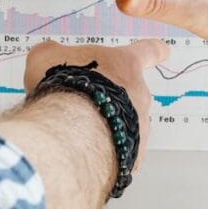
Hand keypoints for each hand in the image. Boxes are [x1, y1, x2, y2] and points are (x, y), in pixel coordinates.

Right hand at [0, 39, 167, 208]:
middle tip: (82, 105)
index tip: (161, 50)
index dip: (153, 50)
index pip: (149, 51)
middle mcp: (140, 95)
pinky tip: (81, 155)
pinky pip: (119, 154)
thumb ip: (52, 54)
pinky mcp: (131, 158)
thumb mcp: (46, 58)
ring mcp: (139, 128)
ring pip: (125, 126)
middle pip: (132, 93)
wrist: (71, 131)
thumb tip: (49, 55)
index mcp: (126, 64)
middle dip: (110, 99)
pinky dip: (103, 154)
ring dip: (105, 127)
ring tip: (75, 134)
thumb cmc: (65, 86)